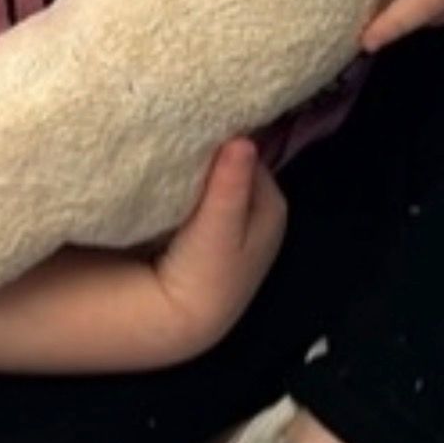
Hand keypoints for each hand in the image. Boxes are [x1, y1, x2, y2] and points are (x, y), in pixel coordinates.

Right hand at [145, 139, 286, 359]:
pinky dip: (193, 185)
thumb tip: (242, 139)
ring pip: (221, 179)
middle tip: (184, 130)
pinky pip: (205, 194)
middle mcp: (259, 212)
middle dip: (215, 150)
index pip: (252, 156)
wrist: (175, 321)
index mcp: (272, 207)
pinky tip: (171, 176)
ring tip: (176, 147)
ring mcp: (235, 223)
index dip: (228, 137)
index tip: (199, 121)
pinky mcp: (211, 231)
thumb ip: (230, 185)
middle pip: (236, 166)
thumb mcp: (219, 228)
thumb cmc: (203, 274)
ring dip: (203, 168)